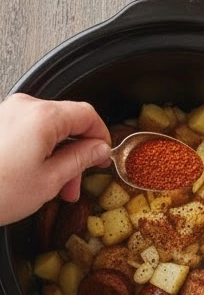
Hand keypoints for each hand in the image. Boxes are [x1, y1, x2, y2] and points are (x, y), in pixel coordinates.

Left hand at [0, 94, 110, 224]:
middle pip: (66, 122)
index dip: (101, 136)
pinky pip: (26, 132)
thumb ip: (81, 159)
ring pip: (46, 129)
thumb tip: (98, 150)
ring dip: (57, 156)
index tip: (103, 155)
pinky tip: (35, 177)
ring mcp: (5, 114)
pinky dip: (37, 152)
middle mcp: (22, 108)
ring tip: (55, 187)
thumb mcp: (50, 180)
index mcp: (42, 117)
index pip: (87, 114)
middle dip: (77, 153)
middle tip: (77, 182)